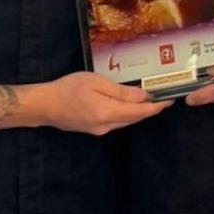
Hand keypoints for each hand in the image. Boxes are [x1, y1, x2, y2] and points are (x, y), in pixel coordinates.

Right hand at [34, 72, 169, 134]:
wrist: (43, 105)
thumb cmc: (68, 89)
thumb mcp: (96, 83)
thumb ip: (121, 91)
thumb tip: (143, 97)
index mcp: (108, 113)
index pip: (139, 112)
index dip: (156, 107)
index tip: (170, 100)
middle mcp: (105, 126)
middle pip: (134, 118)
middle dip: (150, 109)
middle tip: (163, 97)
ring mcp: (98, 130)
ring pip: (125, 121)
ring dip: (138, 112)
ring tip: (150, 100)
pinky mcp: (92, 129)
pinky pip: (115, 122)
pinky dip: (125, 114)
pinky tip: (128, 105)